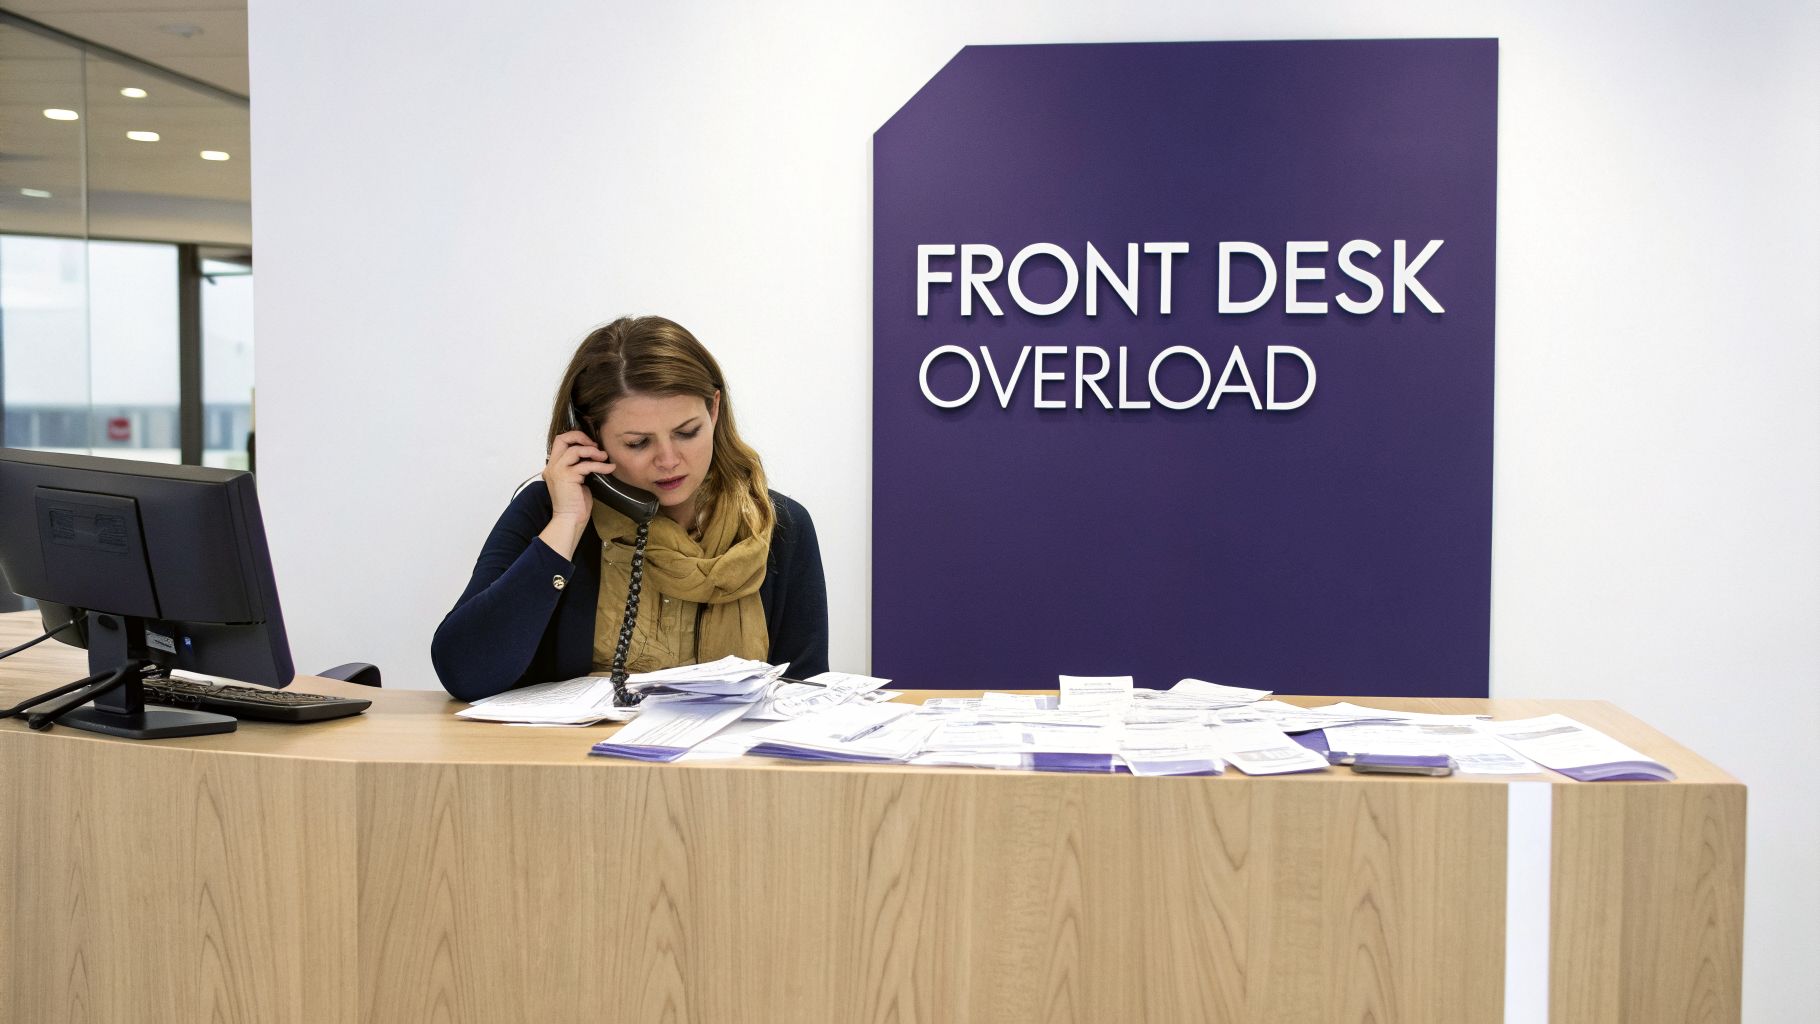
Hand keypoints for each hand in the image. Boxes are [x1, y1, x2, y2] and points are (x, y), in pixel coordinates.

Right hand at [542, 431, 612, 550]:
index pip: (560, 442)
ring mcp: (558, 471)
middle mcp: (552, 466)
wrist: (569, 519)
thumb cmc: (575, 503)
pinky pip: (587, 465)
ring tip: (604, 457)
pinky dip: (601, 466)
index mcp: (553, 466)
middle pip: (562, 439)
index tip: (591, 445)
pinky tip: (610, 468)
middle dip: (581, 437)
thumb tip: (594, 454)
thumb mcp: (576, 479)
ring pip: (575, 450)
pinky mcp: (567, 477)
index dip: (576, 438)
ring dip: (593, 451)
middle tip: (595, 445)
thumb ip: (579, 466)